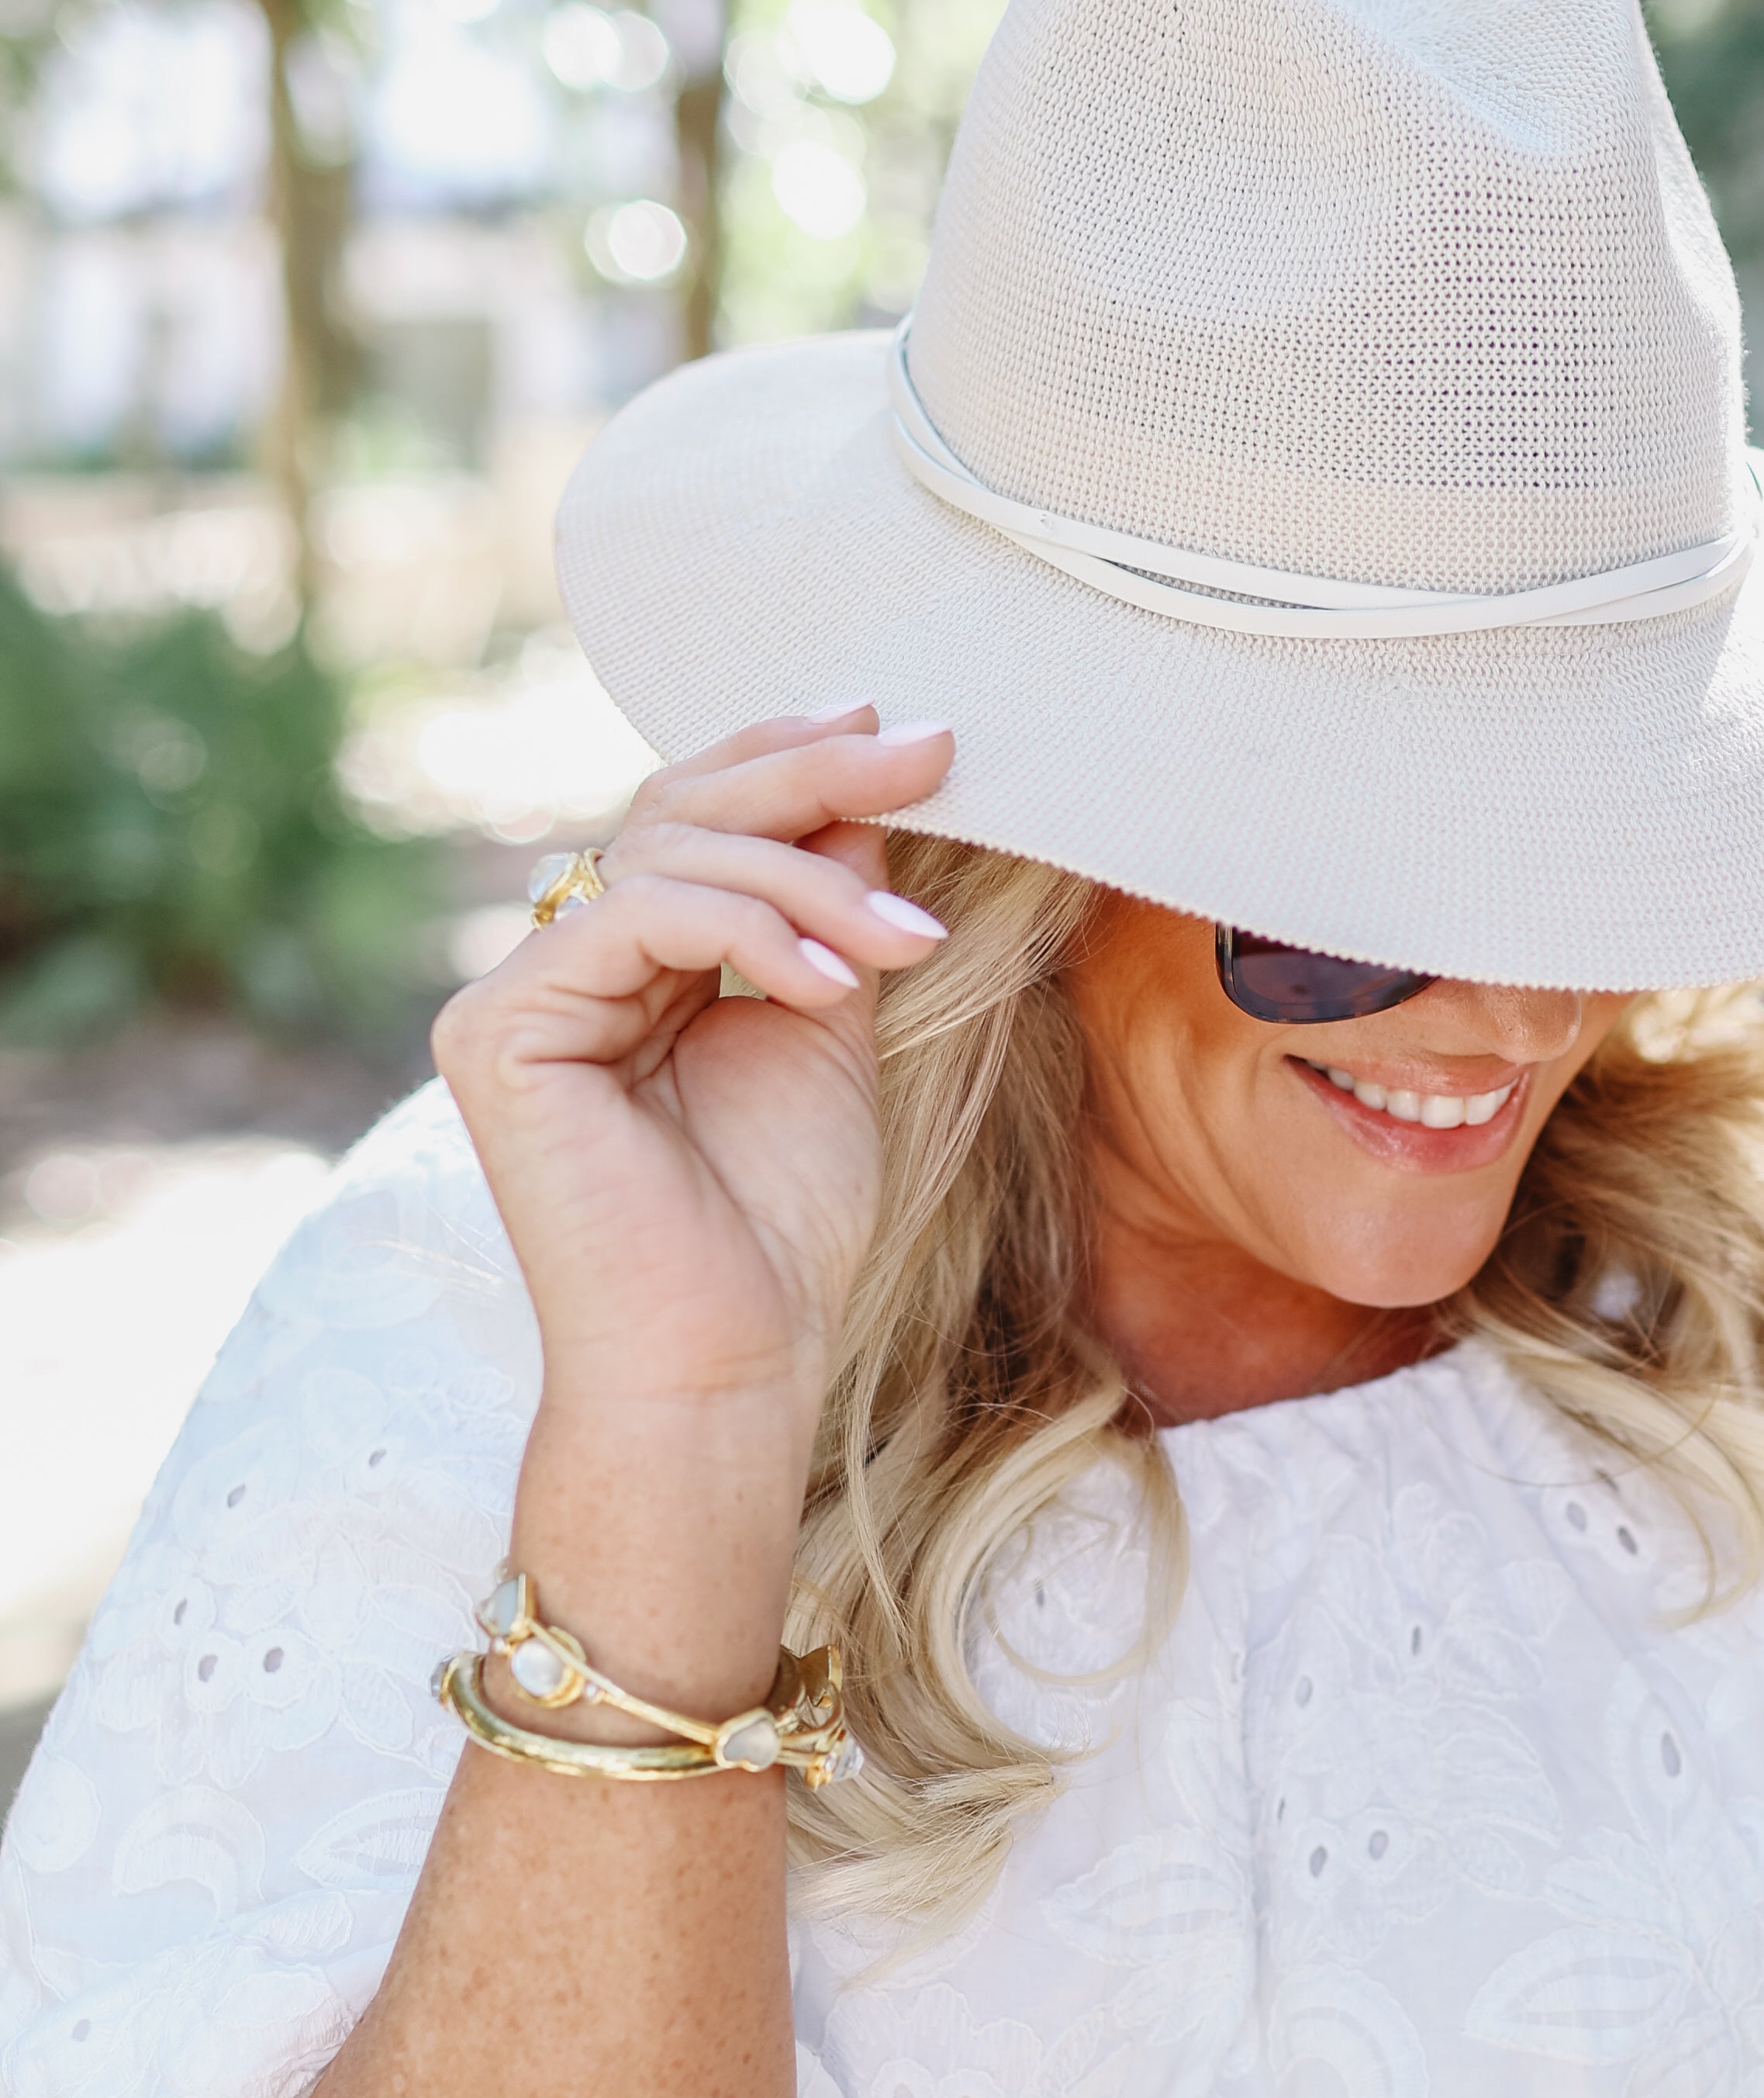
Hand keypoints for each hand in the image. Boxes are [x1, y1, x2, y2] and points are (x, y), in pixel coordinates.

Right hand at [430, 708, 954, 1436]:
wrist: (729, 1361)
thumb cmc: (781, 1225)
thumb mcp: (829, 1027)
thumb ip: (831, 911)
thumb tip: (866, 788)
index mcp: (629, 962)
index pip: (699, 818)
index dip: (796, 761)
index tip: (913, 736)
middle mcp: (560, 966)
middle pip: (677, 810)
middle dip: (813, 775)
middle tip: (930, 752)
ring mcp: (519, 994)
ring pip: (667, 851)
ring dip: (811, 878)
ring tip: (907, 941)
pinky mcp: (499, 1029)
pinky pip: (635, 915)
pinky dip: (751, 930)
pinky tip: (834, 981)